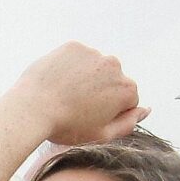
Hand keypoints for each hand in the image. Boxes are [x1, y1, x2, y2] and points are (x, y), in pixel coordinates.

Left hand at [17, 43, 146, 145]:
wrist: (32, 109)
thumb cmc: (67, 126)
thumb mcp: (102, 134)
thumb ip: (129, 122)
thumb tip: (146, 109)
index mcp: (127, 89)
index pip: (127, 99)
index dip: (110, 111)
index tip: (91, 117)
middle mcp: (115, 66)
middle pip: (112, 80)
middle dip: (100, 91)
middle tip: (76, 106)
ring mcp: (94, 53)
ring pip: (94, 67)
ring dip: (85, 77)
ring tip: (65, 94)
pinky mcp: (73, 46)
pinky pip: (77, 57)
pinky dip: (70, 66)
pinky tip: (58, 81)